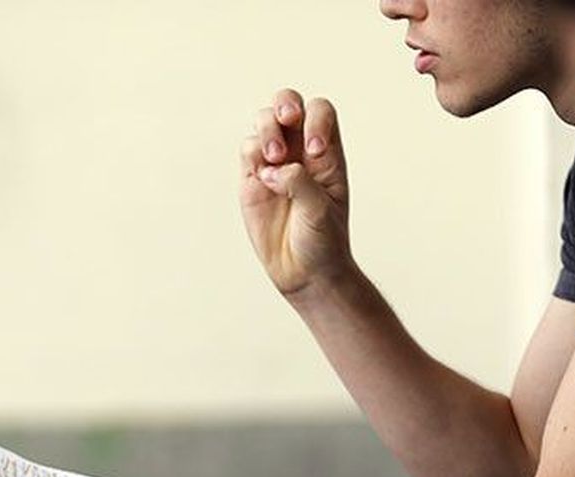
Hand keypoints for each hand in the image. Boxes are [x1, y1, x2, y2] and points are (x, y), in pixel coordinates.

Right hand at [239, 88, 353, 296]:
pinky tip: (263, 178)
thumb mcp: (320, 211)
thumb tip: (274, 168)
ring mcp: (274, 163)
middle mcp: (300, 152)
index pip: (321, 112)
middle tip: (286, 121)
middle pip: (289, 104)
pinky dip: (252, 154)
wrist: (304, 273)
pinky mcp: (252, 179)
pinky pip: (247, 150)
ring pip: (264, 122)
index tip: (314, 150)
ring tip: (274, 159)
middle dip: (285, 105)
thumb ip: (300, 183)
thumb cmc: (323, 242)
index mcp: (327, 154)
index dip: (316, 119)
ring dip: (267, 130)